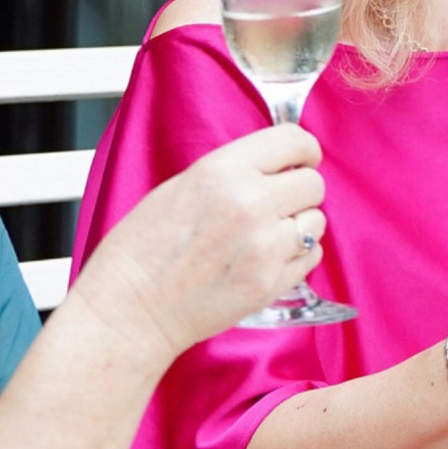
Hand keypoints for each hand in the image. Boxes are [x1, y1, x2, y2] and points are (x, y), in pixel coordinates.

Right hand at [76, 125, 324, 360]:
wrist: (131, 308)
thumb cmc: (143, 249)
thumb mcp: (182, 185)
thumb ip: (233, 172)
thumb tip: (274, 167)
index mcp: (224, 170)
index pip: (295, 141)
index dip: (302, 151)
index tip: (300, 159)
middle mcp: (251, 203)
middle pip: (313, 183)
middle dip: (298, 190)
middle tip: (278, 202)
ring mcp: (265, 246)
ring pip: (316, 221)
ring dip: (298, 225)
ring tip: (266, 235)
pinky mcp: (271, 283)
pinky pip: (310, 256)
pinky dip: (296, 256)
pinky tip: (266, 259)